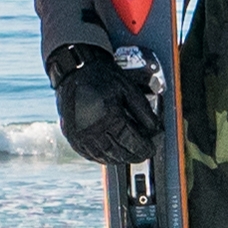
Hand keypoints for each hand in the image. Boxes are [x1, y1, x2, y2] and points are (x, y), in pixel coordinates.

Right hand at [46, 43, 159, 166]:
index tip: (152, 148)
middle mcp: (93, 129)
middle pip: (119, 152)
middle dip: (135, 155)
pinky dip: (103, 157)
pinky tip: (111, 154)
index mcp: (109, 116)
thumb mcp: (129, 90)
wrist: (76, 69)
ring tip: (129, 154)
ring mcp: (80, 135)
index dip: (145, 147)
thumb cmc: (103, 77)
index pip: (132, 141)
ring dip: (120, 158)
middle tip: (144, 153)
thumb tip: (155, 129)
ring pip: (104, 157)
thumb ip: (144, 111)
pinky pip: (90, 155)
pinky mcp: (72, 137)